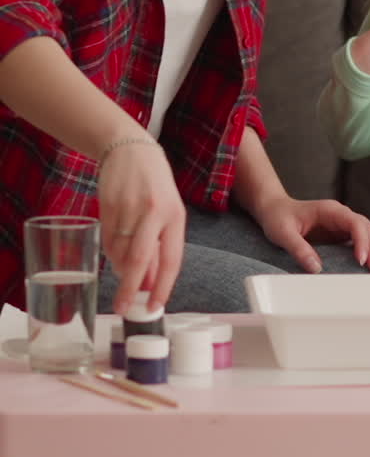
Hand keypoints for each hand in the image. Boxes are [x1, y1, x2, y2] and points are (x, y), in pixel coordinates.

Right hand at [98, 140, 185, 314]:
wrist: (129, 148)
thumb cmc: (153, 183)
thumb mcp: (167, 211)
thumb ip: (161, 246)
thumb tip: (151, 284)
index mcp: (175, 215)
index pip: (171, 260)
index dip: (162, 287)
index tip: (153, 307)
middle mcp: (154, 212)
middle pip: (140, 260)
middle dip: (131, 289)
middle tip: (124, 308)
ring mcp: (130, 208)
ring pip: (120, 253)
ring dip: (120, 270)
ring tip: (124, 268)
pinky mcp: (109, 206)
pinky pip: (108, 242)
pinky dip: (111, 254)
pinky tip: (116, 250)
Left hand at [257, 195, 369, 273]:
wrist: (274, 210)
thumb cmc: (278, 218)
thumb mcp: (283, 233)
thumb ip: (298, 249)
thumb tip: (316, 268)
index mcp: (330, 211)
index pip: (354, 222)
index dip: (362, 240)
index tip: (361, 261)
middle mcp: (340, 215)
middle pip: (367, 227)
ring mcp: (342, 224)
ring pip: (369, 231)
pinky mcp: (341, 233)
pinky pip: (363, 238)